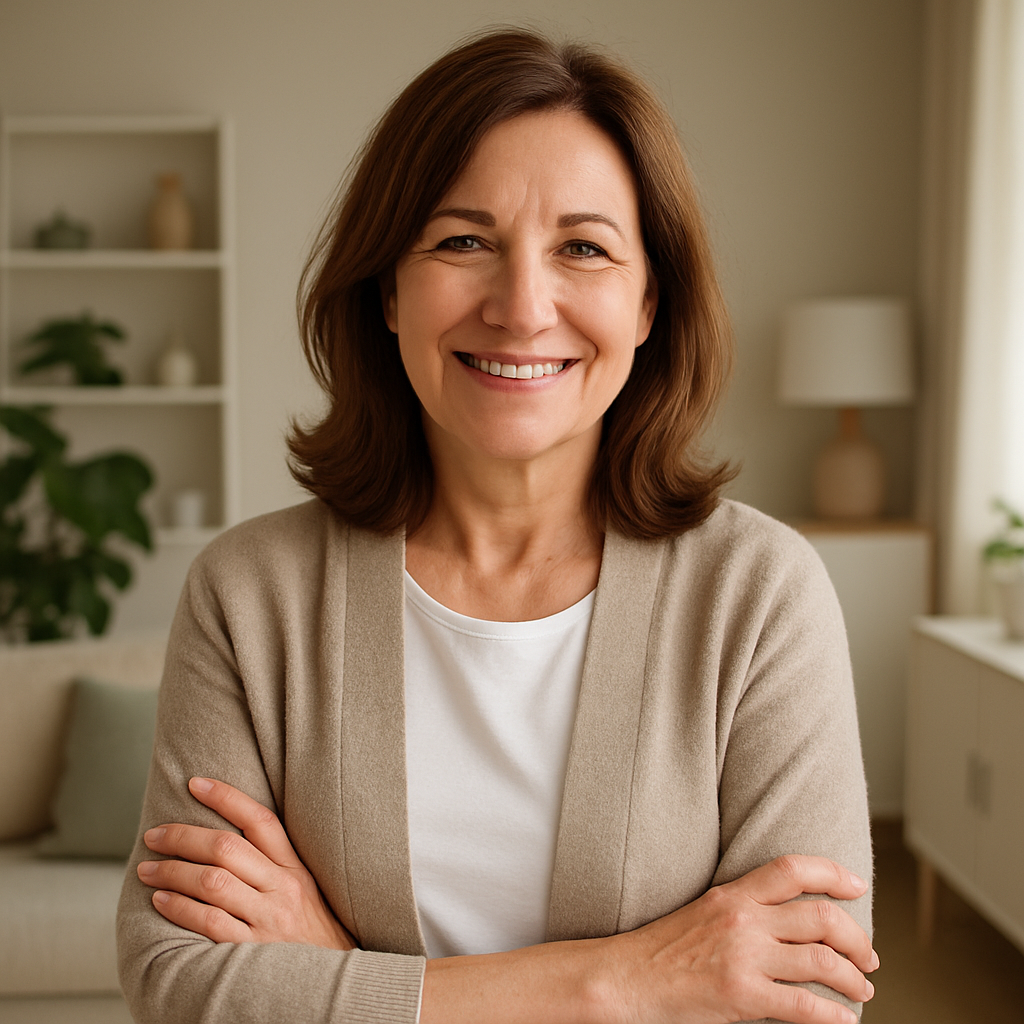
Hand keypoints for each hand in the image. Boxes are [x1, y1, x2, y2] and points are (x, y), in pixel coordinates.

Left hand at [137, 777, 355, 949]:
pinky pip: (210, 922)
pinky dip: (180, 908)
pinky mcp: (253, 951)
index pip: (260, 820)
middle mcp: (283, 888)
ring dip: (173, 871)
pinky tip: (160, 900)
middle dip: (184, 837)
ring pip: (213, 882)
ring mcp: (269, 920)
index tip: (195, 783)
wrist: (336, 980)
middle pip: (227, 848)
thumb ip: (274, 865)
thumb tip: (227, 836)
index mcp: (296, 868)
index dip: (226, 797)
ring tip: (148, 869)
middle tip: (155, 835)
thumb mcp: (305, 890)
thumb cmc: (313, 934)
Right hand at [604, 855, 875, 1023]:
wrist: (625, 977)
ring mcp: (743, 956)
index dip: (834, 873)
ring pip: (823, 962)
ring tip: (861, 990)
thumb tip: (791, 925)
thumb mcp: (705, 911)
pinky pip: (804, 1006)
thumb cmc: (663, 949)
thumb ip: (746, 910)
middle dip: (858, 939)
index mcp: (734, 893)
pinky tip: (844, 1021)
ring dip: (854, 979)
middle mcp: (743, 918)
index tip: (858, 887)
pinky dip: (834, 1017)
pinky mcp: (741, 995)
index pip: (794, 869)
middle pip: (822, 917)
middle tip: (869, 958)